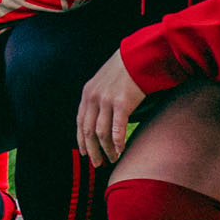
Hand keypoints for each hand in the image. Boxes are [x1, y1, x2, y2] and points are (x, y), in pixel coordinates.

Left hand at [75, 51, 146, 165]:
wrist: (139, 56)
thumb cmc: (126, 69)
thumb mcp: (105, 81)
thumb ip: (100, 97)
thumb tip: (102, 116)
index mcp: (87, 93)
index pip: (80, 122)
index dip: (81, 140)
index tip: (84, 152)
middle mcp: (93, 97)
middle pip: (87, 131)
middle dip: (92, 150)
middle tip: (97, 163)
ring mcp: (106, 100)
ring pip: (101, 133)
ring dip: (106, 149)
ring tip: (112, 159)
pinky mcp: (122, 102)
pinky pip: (117, 128)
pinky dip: (117, 142)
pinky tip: (120, 150)